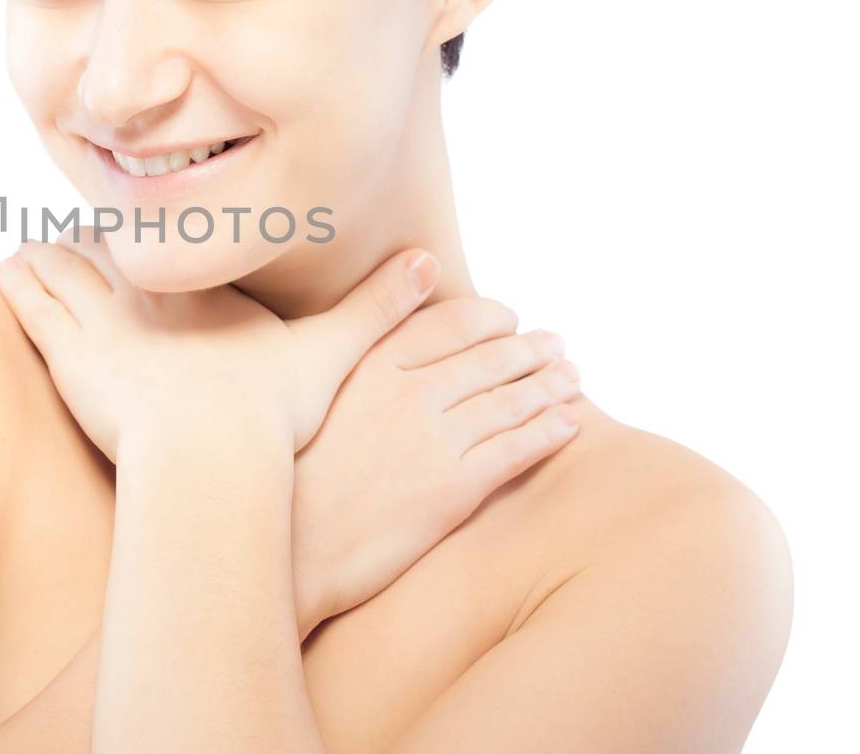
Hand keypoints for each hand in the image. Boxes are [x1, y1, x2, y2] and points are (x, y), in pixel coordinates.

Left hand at [0, 236, 439, 460]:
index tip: (143, 236)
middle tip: (80, 244)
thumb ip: (379, 308)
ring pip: (61, 262)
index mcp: (206, 286)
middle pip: (111, 243)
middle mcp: (152, 287)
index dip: (154, 240)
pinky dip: (18, 282)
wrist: (211, 452)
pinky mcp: (66, 348)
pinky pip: (29, 300)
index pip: (173, 244)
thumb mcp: (335, 353)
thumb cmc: (272, 411)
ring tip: (34, 256)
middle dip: (94, 243)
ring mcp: (104, 314)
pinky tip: (9, 273)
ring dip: (48, 257)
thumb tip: (435, 267)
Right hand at [290, 295, 582, 636]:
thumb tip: (379, 314)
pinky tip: (568, 424)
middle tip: (555, 345)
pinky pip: (515, 451)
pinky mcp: (453, 489)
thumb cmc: (287, 473)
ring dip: (549, 386)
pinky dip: (548, 433)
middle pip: (489, 359)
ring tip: (572, 378)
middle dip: (529, 349)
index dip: (488, 317)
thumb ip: (350, 349)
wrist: (291, 545)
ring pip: (510, 402)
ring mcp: (435, 439)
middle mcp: (409, 392)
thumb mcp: (307, 393)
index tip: (507, 318)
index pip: (450, 323)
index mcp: (372, 363)